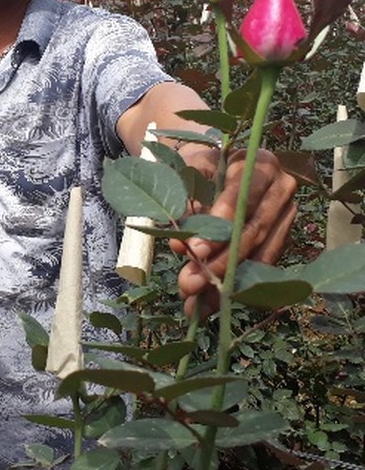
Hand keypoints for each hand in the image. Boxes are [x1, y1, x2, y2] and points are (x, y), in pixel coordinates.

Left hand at [170, 146, 297, 316]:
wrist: (213, 164)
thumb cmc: (198, 165)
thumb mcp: (189, 173)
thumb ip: (186, 205)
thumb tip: (182, 246)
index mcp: (260, 164)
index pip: (242, 197)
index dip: (218, 225)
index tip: (194, 250)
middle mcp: (281, 189)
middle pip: (254, 230)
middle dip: (221, 261)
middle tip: (189, 283)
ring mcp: (286, 216)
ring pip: (260, 254)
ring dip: (227, 282)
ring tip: (195, 303)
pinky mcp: (283, 239)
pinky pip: (263, 268)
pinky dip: (236, 288)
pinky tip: (211, 305)